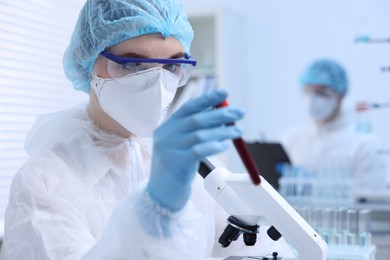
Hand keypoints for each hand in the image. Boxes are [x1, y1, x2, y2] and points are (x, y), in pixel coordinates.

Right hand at [147, 89, 243, 210]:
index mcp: (167, 127)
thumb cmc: (177, 168)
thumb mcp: (182, 146)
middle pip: (196, 119)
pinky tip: (224, 145)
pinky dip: (213, 146)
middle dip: (221, 114)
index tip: (225, 93)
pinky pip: (198, 151)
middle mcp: (165, 135)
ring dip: (222, 131)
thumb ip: (195, 131)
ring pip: (200, 134)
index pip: (188, 107)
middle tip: (240, 112)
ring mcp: (169, 149)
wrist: (161, 195)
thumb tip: (222, 115)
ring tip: (238, 130)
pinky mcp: (176, 164)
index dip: (207, 98)